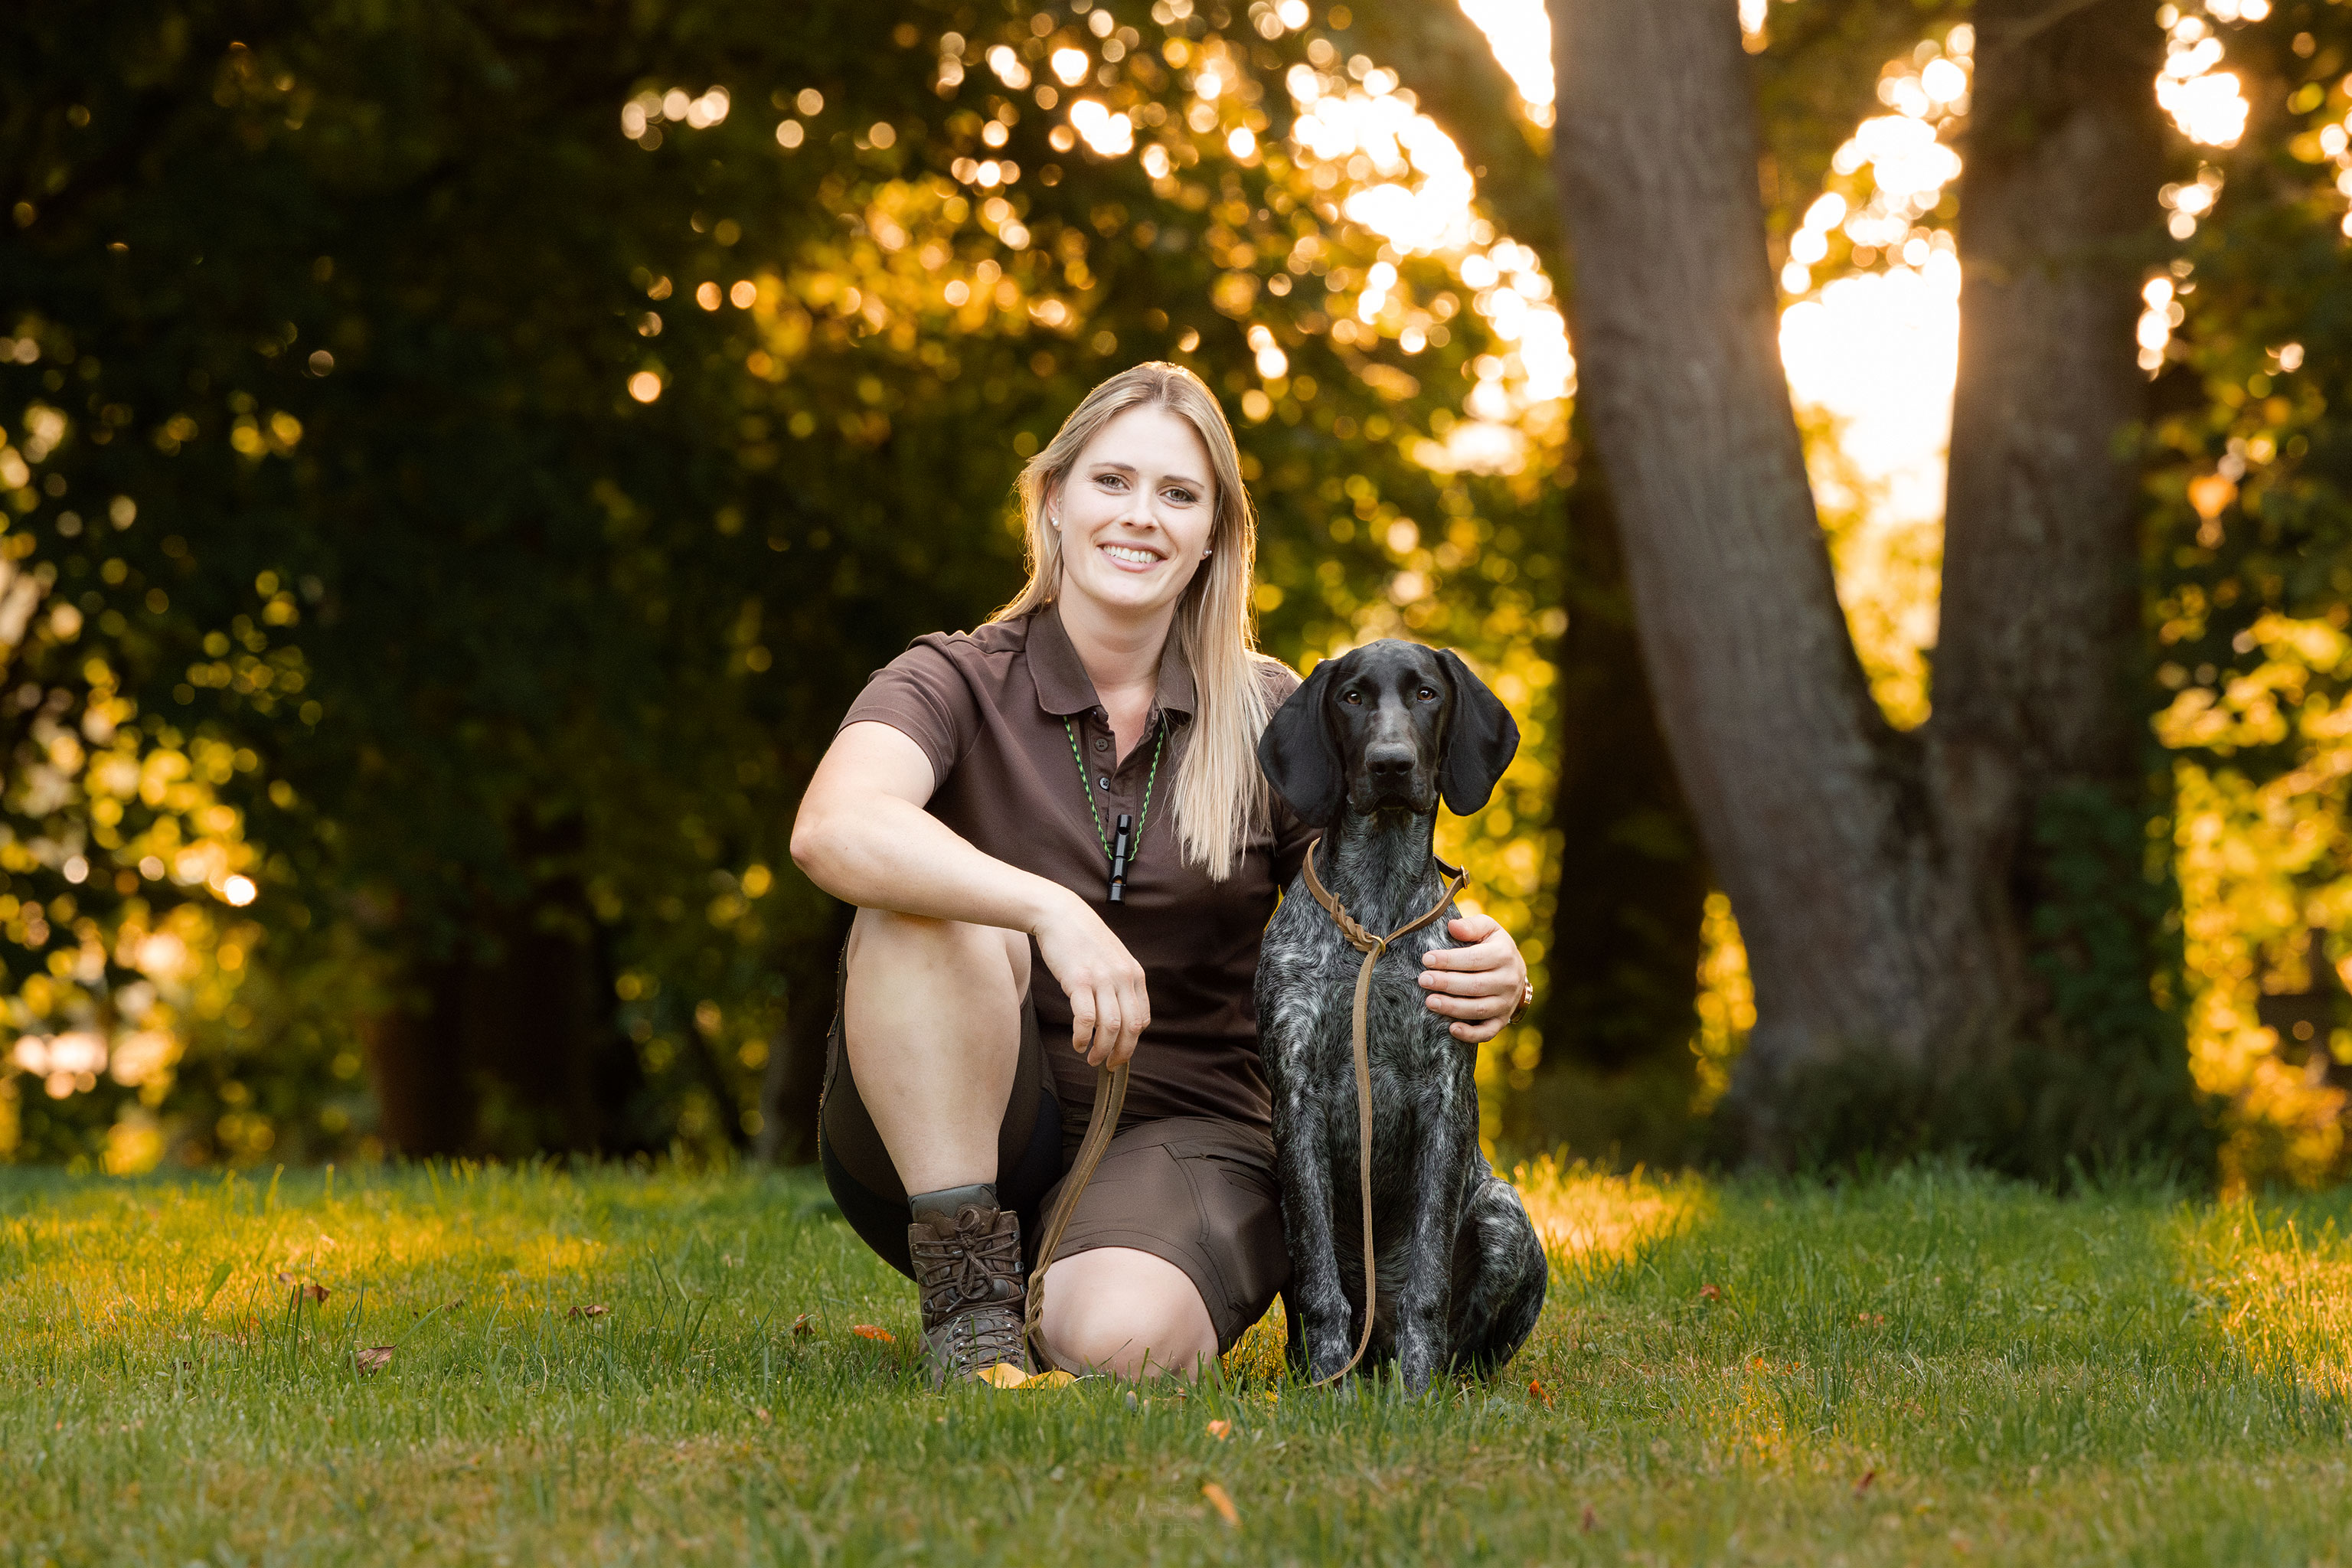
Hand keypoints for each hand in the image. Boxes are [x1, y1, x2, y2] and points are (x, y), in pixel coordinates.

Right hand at [1032, 891, 1150, 1067]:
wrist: (1060, 914)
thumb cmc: (1083, 938)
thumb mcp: (1113, 958)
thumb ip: (1120, 983)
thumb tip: (1119, 1015)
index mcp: (1134, 975)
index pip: (1142, 1019)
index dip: (1132, 1042)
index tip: (1120, 1052)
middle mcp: (1122, 978)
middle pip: (1131, 1028)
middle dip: (1121, 1053)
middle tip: (1109, 1065)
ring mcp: (1101, 979)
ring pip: (1110, 1028)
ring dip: (1102, 1050)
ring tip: (1091, 1058)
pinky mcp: (1078, 981)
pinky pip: (1085, 1019)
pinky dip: (1082, 1037)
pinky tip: (1077, 1043)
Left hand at [1418, 912, 1527, 1044]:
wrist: (1515, 971)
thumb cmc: (1493, 946)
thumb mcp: (1488, 929)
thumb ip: (1472, 926)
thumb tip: (1452, 926)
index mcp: (1504, 955)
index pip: (1474, 959)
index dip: (1449, 960)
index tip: (1427, 959)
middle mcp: (1509, 980)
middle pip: (1475, 985)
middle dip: (1447, 983)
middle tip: (1423, 980)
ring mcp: (1506, 1003)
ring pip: (1479, 1009)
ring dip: (1453, 1007)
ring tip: (1430, 1002)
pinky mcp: (1501, 1020)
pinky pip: (1487, 1032)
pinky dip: (1470, 1034)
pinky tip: (1451, 1029)